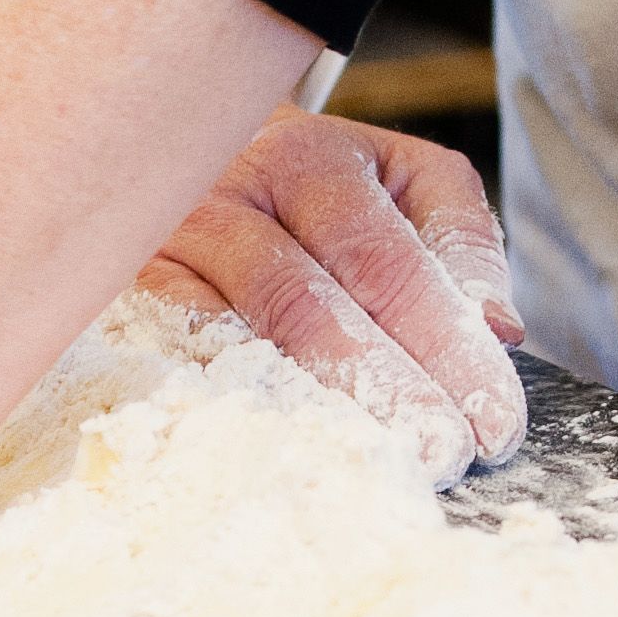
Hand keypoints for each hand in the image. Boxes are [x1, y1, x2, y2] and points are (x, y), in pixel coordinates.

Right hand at [140, 111, 524, 475]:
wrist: (173, 151)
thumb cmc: (308, 189)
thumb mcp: (398, 183)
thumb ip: (456, 243)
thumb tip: (498, 328)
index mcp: (314, 160)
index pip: (389, 263)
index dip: (444, 344)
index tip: (491, 421)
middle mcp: (232, 192)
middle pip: (309, 302)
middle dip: (384, 386)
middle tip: (440, 456)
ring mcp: (164, 244)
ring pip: (234, 336)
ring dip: (308, 407)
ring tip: (370, 465)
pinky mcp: (120, 291)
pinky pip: (173, 358)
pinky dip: (227, 407)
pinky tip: (273, 449)